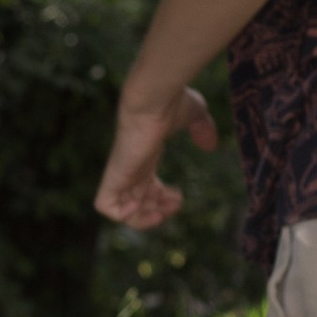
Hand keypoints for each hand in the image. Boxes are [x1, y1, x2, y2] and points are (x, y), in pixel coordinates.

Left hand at [95, 87, 216, 231]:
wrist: (153, 97)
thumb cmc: (171, 102)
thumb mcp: (195, 115)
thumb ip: (202, 130)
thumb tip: (210, 146)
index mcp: (144, 159)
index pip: (145, 190)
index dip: (161, 201)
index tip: (179, 197)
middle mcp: (132, 168)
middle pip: (136, 204)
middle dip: (156, 212)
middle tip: (175, 204)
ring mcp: (122, 172)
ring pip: (122, 211)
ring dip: (144, 219)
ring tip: (164, 210)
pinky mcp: (114, 175)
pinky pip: (105, 206)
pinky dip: (121, 215)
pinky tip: (140, 206)